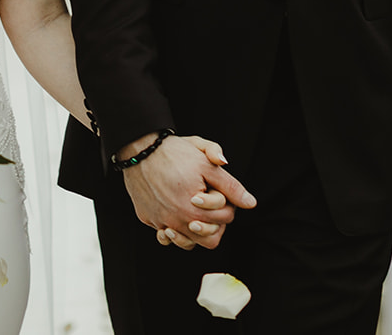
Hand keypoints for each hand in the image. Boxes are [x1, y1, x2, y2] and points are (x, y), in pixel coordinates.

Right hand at [121, 133, 255, 249]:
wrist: (141, 149)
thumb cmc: (175, 153)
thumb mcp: (206, 164)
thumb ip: (231, 186)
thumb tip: (250, 203)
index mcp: (195, 208)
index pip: (226, 219)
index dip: (227, 204)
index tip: (216, 191)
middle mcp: (177, 220)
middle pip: (210, 238)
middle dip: (214, 222)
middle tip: (208, 204)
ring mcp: (160, 222)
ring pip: (187, 242)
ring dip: (194, 231)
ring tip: (194, 212)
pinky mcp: (147, 219)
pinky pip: (165, 236)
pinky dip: (172, 230)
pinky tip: (175, 215)